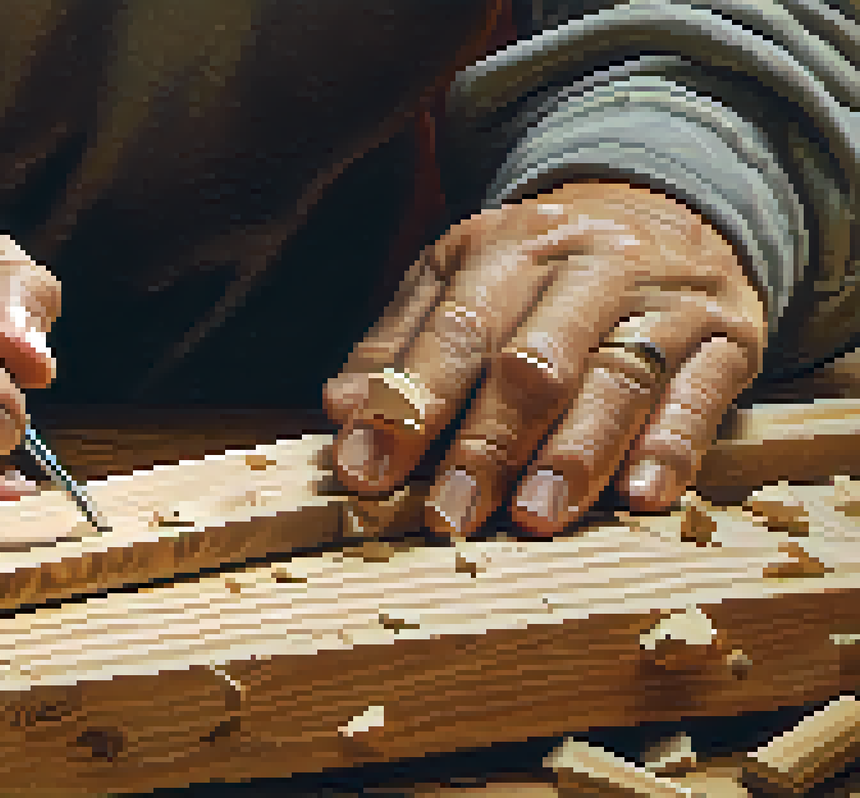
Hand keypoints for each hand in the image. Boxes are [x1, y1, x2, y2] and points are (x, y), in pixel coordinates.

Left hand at [323, 181, 767, 536]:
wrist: (670, 205)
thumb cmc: (541, 269)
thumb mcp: (458, 278)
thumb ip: (398, 343)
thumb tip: (339, 409)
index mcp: (508, 248)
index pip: (454, 333)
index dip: (407, 406)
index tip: (367, 473)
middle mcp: (590, 266)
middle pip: (534, 363)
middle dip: (486, 446)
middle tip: (450, 516)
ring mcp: (664, 301)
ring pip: (616, 382)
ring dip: (573, 458)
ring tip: (534, 519)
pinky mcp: (729, 337)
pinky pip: (702, 396)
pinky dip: (671, 448)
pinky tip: (640, 496)